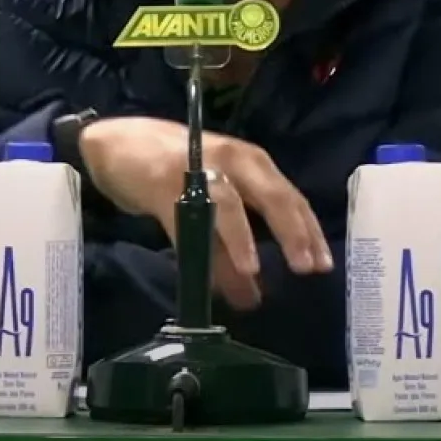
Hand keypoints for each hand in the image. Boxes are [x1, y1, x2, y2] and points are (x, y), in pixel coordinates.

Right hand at [78, 117, 333, 310]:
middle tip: (308, 268)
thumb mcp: (211, 203)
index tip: (324, 263)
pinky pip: (187, 218)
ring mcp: (197, 168)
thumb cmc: (173, 170)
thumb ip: (232, 246)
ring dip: (243, 237)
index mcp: (249, 162)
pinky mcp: (162, 182)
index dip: (308, 229)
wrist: (116, 143)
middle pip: (271, 195)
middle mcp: (230, 159)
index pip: (289, 196)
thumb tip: (253, 297)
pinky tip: (205, 267)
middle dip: (292, 231)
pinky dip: (197, 242)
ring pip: (229, 202)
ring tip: (255, 269)